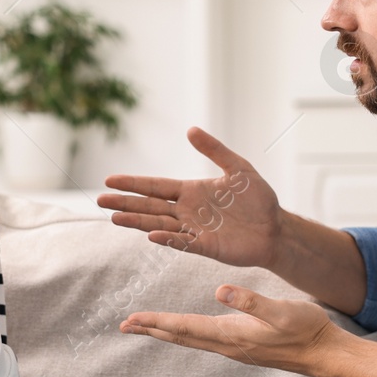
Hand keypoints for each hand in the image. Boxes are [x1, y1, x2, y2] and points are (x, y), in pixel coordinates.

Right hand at [98, 126, 281, 267]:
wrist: (277, 227)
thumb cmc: (258, 199)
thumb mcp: (238, 168)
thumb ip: (215, 150)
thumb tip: (190, 130)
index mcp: (191, 192)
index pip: (156, 186)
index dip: (133, 183)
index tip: (109, 180)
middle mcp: (187, 211)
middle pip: (150, 206)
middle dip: (125, 202)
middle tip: (99, 200)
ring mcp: (195, 230)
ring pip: (159, 224)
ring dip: (137, 221)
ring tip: (114, 217)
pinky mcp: (207, 246)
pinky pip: (183, 243)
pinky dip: (167, 239)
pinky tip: (150, 234)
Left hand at [120, 284, 338, 374]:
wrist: (325, 354)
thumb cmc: (306, 330)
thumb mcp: (280, 311)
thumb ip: (251, 301)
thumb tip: (220, 290)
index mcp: (231, 334)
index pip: (185, 327)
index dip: (157, 322)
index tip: (132, 319)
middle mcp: (228, 344)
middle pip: (181, 336)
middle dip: (152, 329)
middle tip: (124, 326)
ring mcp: (235, 347)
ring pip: (191, 339)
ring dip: (166, 332)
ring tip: (146, 326)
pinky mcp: (243, 346)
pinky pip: (204, 339)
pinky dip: (186, 332)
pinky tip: (186, 329)